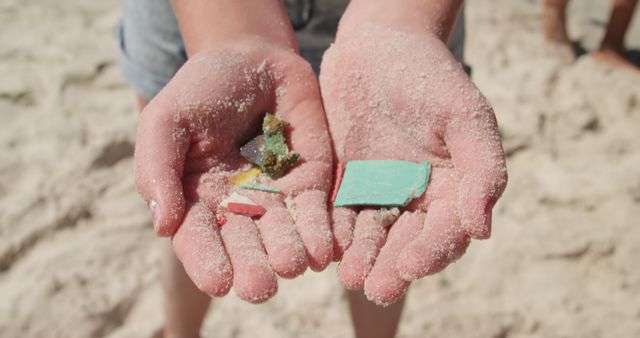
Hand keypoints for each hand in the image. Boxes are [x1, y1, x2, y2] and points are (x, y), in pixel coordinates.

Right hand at [135, 41, 332, 302]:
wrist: (251, 58)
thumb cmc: (200, 90)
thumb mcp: (166, 121)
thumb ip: (158, 171)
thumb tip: (162, 226)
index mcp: (196, 202)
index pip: (200, 240)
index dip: (208, 262)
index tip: (219, 283)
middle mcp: (237, 209)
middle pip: (245, 245)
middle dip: (253, 267)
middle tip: (260, 286)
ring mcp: (277, 198)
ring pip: (285, 234)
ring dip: (290, 252)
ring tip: (294, 265)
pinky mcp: (311, 183)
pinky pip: (318, 212)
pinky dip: (323, 232)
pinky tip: (326, 250)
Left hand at [320, 24, 506, 304]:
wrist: (378, 46)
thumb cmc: (429, 76)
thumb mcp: (465, 115)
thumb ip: (482, 169)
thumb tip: (482, 230)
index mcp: (453, 188)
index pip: (446, 231)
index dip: (432, 251)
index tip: (411, 265)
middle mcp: (417, 197)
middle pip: (406, 242)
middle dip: (392, 266)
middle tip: (376, 287)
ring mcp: (379, 191)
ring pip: (371, 233)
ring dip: (362, 256)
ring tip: (349, 276)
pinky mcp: (345, 182)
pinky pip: (339, 212)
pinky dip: (334, 231)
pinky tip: (326, 245)